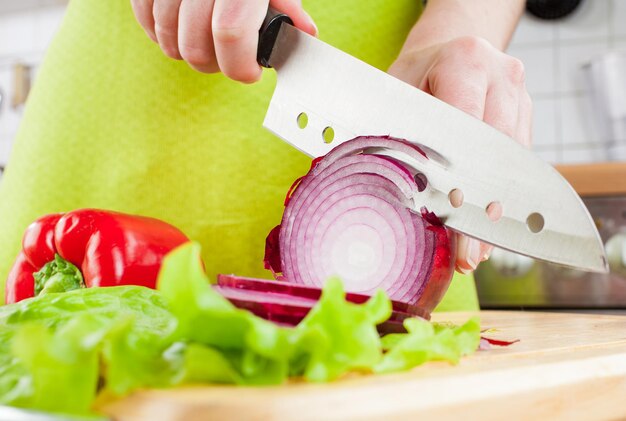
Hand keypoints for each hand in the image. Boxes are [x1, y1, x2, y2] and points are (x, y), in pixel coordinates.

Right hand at [131, 0, 316, 82]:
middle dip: (215, 64)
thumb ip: (286, 3)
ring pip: (168, 41)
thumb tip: (305, 31)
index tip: (250, 71)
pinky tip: (182, 28)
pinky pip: (146, 23)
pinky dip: (162, 34)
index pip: (231, 32)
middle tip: (229, 56)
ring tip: (207, 39)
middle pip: (195, 48)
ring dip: (189, 51)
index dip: (240, 64)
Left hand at [388, 36, 532, 273]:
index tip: (454, 217)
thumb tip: (385, 190)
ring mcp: (520, 96)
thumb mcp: (393, 91)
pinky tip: (486, 230)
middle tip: (468, 254)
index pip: (467, 128)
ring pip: (514, 165)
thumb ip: (393, 132)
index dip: (461, 178)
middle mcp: (502, 77)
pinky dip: (502, 199)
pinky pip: (518, 165)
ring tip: (476, 252)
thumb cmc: (412, 76)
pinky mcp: (527, 116)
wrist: (446, 50)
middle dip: (482, 210)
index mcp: (466, 62)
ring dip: (496, 212)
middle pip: (496, 153)